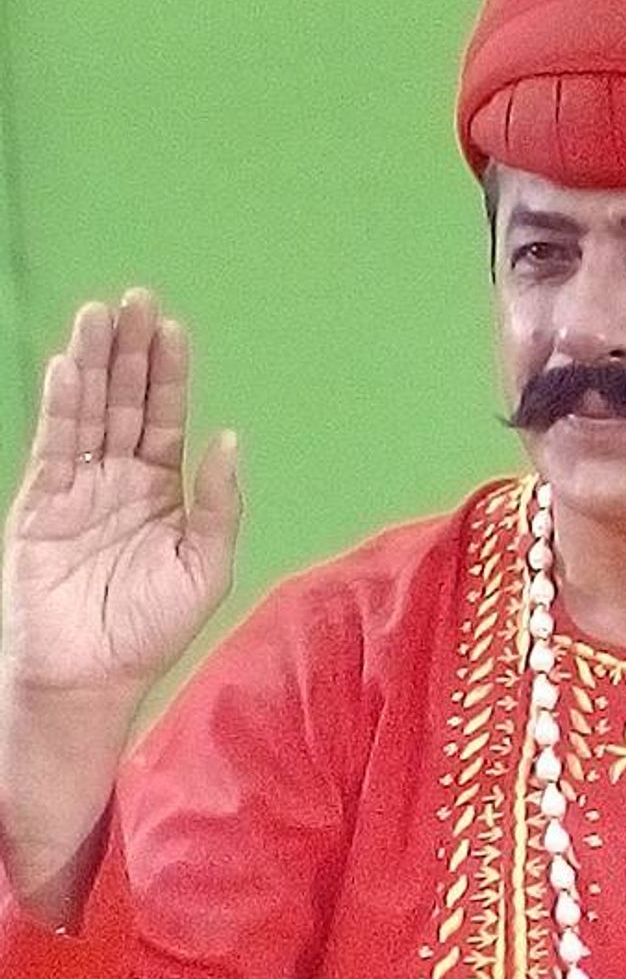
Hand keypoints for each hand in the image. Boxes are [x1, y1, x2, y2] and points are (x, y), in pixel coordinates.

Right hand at [1, 287, 242, 697]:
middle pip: (123, 401)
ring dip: (91, 364)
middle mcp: (118, 481)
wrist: (90, 678)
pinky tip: (65, 369)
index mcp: (161, 491)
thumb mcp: (206, 568)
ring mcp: (78, 489)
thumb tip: (230, 439)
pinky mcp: (41, 504)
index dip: (168, 374)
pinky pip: (52, 447)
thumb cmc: (150, 631)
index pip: (164, 418)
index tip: (173, 328)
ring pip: (86, 413)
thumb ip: (220, 505)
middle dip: (129, 351)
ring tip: (98, 315)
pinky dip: (59, 407)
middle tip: (136, 299)